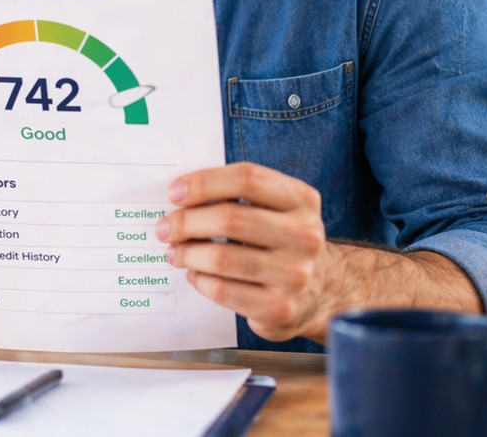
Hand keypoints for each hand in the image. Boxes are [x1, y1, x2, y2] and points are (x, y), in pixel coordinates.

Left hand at [157, 162, 335, 342]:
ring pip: (221, 257)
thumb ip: (238, 195)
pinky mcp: (279, 308)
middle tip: (165, 228)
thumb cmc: (281, 241)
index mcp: (301, 200)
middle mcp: (304, 235)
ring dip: (187, 253)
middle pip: (229, 219)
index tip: (175, 193)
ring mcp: (294, 274)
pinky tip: (196, 274)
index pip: (247, 179)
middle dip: (186, 222)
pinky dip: (199, 280)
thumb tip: (180, 196)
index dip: (205, 183)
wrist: (321, 291)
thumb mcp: (276, 208)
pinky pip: (222, 290)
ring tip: (175, 252)